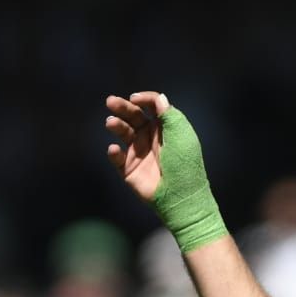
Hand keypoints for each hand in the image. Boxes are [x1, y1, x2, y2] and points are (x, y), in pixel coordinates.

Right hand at [103, 91, 227, 251]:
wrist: (180, 198)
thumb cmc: (185, 165)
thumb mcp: (181, 136)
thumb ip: (170, 115)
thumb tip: (159, 98)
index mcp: (165, 128)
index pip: (152, 107)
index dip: (143, 99)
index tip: (134, 98)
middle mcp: (150, 138)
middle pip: (133, 116)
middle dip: (122, 107)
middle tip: (110, 101)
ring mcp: (139, 153)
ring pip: (123, 133)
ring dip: (116, 125)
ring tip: (111, 123)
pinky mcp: (129, 170)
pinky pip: (117, 158)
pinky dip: (113, 152)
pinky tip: (114, 149)